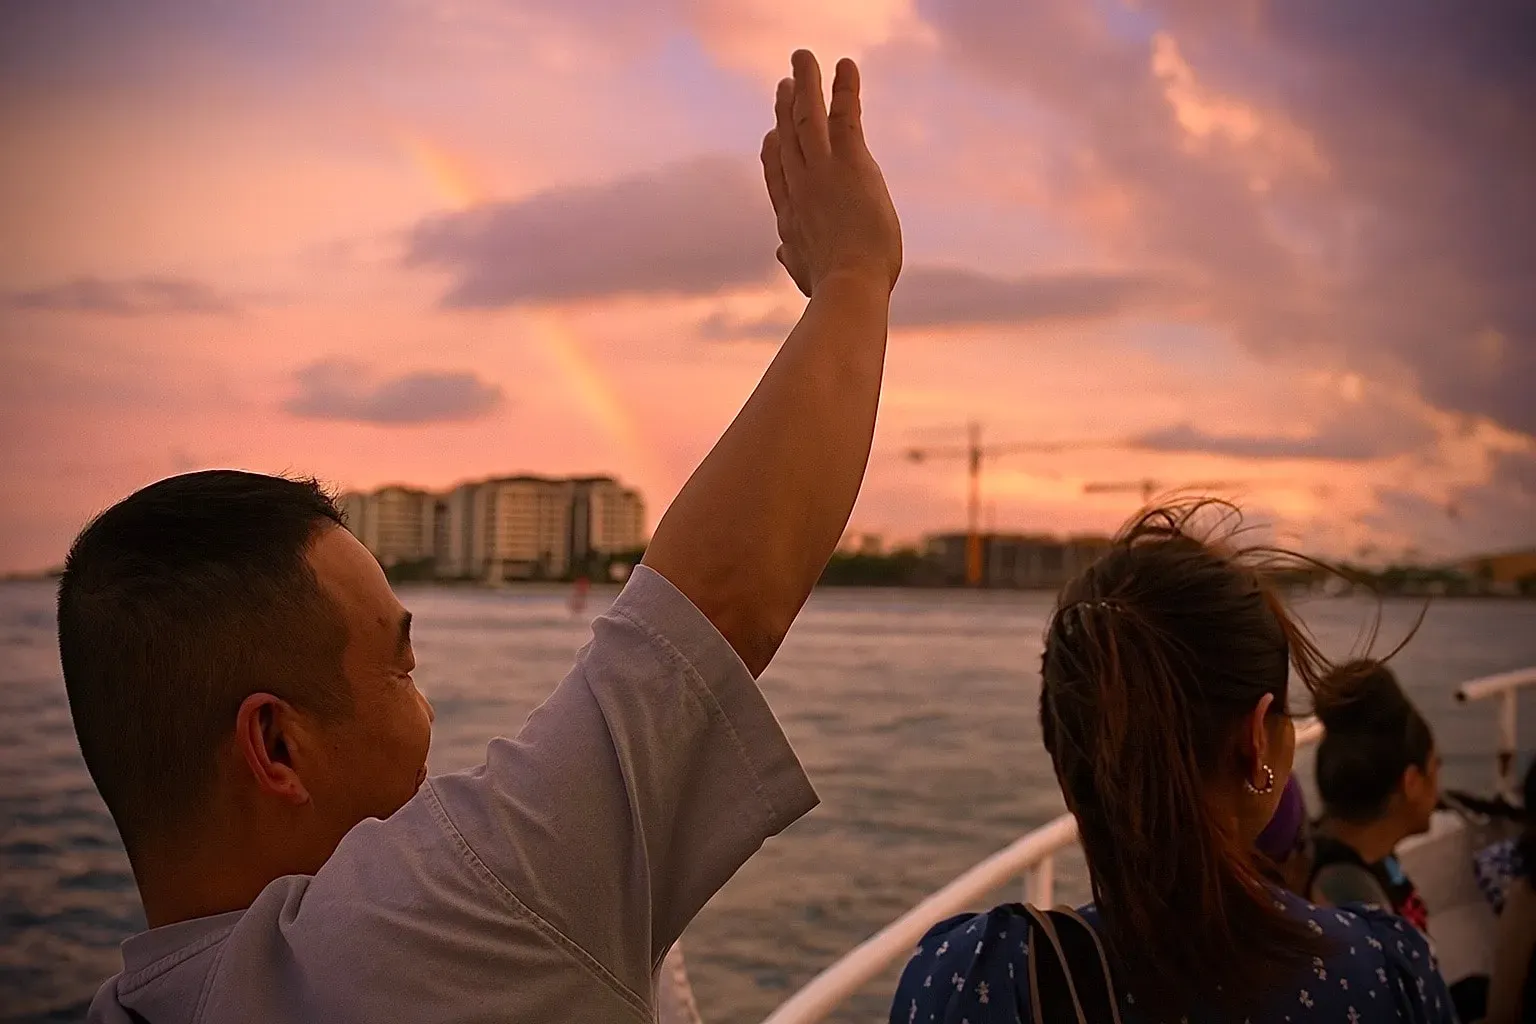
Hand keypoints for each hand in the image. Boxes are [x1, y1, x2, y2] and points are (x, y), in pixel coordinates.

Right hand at [761, 51, 901, 297]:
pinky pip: (845, 116)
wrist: (848, 286)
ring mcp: (822, 172)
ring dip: (805, 84)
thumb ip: (793, 259)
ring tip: (803, 59)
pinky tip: (844, 65)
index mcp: (791, 219)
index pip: (778, 178)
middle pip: (787, 139)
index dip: (773, 154)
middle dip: (784, 108)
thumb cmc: (831, 290)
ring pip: (808, 118)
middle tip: (785, 84)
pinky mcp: (849, 162)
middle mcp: (800, 188)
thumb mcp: (806, 274)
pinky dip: (844, 88)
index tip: (770, 136)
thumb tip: (782, 252)